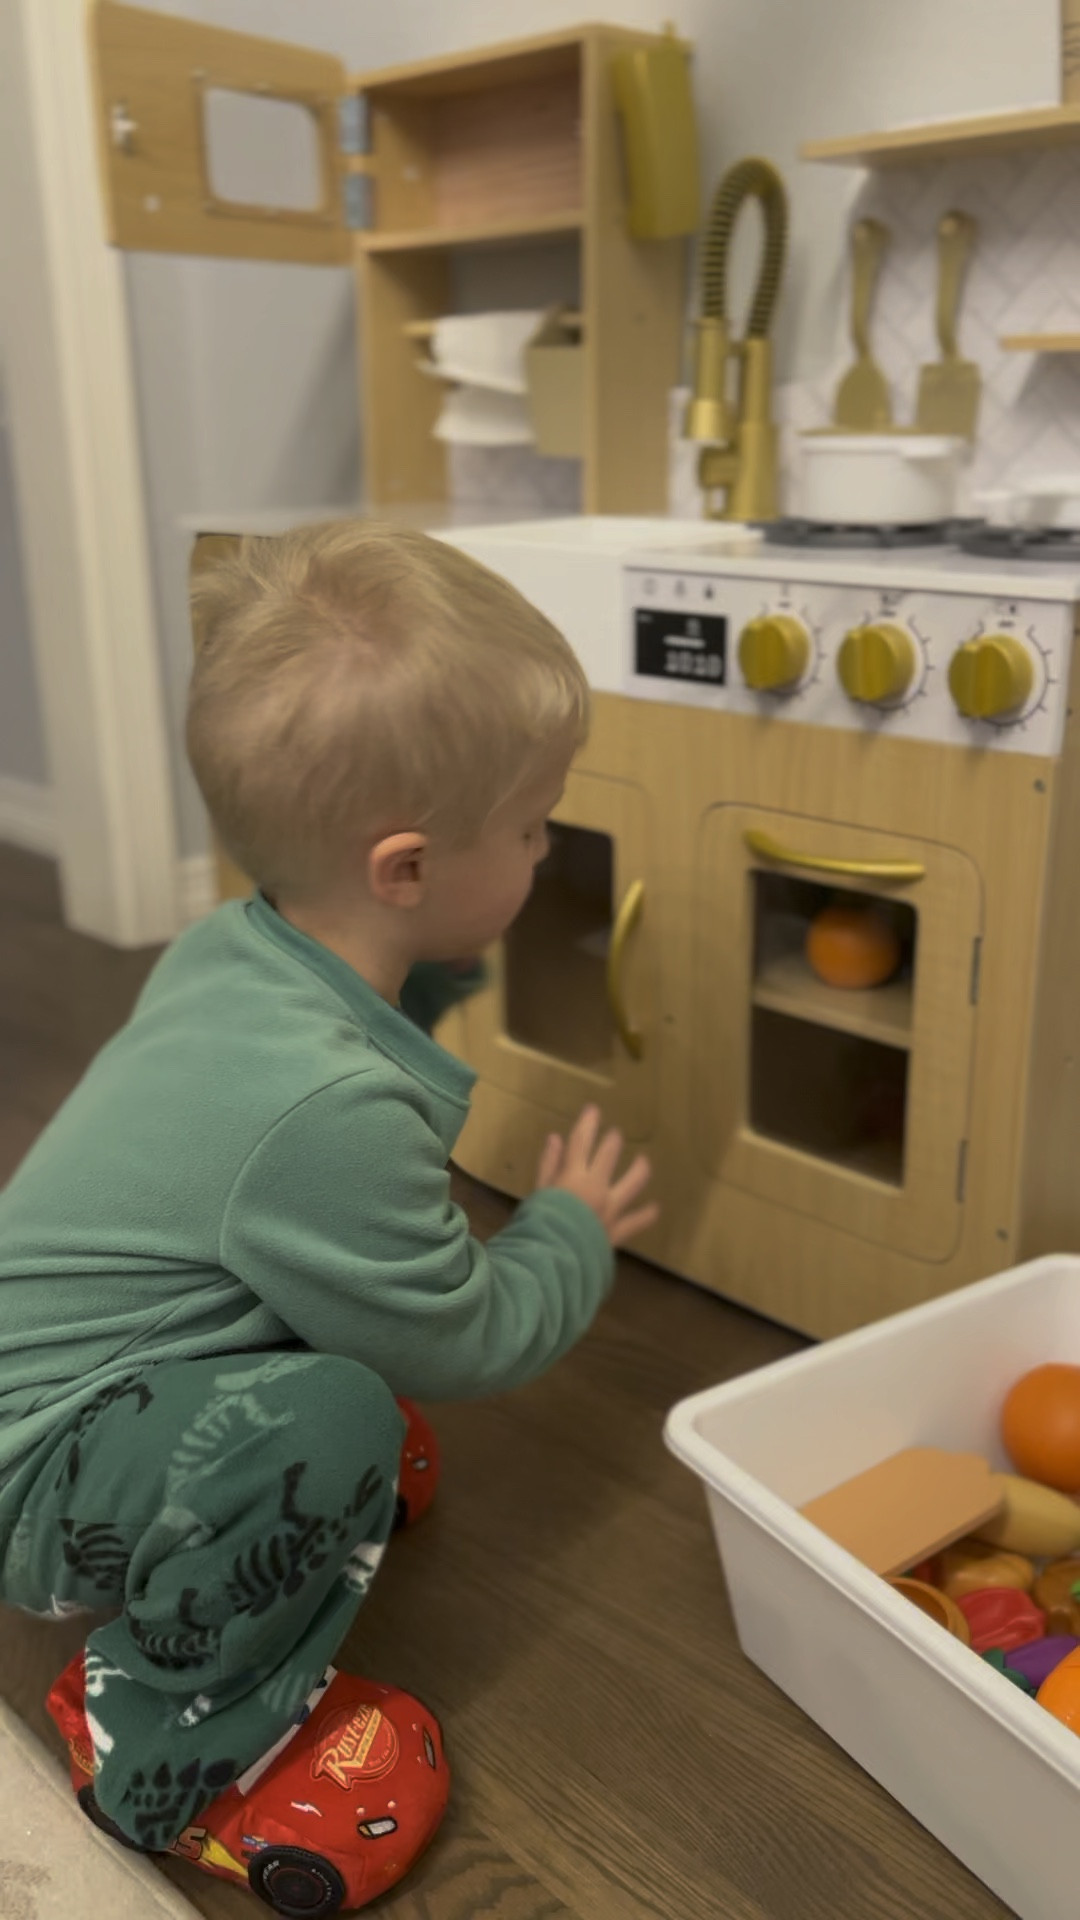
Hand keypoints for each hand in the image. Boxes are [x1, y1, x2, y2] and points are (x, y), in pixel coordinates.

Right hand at [534, 1104, 658, 1248]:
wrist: (554, 1257)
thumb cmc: (539, 1224)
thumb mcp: (538, 1191)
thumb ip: (548, 1165)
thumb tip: (555, 1138)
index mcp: (573, 1175)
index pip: (582, 1141)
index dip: (588, 1123)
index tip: (593, 1109)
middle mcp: (596, 1186)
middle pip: (608, 1155)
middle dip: (612, 1141)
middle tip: (616, 1134)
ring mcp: (611, 1208)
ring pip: (632, 1183)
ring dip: (639, 1170)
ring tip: (644, 1162)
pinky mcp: (617, 1230)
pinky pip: (636, 1221)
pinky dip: (645, 1215)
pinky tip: (655, 1209)